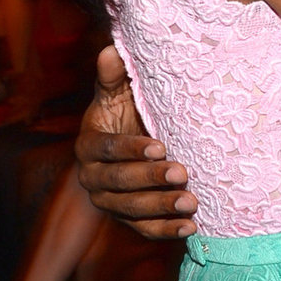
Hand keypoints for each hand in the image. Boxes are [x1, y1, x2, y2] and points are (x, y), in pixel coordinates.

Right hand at [75, 46, 196, 237]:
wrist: (137, 141)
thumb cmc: (128, 112)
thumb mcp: (119, 94)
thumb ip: (115, 76)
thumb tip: (110, 50)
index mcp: (88, 146)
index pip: (106, 149)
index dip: (131, 149)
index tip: (160, 145)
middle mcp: (93, 178)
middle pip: (118, 182)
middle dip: (150, 178)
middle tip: (181, 172)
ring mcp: (109, 202)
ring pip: (131, 209)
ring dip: (162, 206)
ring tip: (191, 201)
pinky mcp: (127, 220)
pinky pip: (143, 229)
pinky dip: (166, 231)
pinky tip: (190, 227)